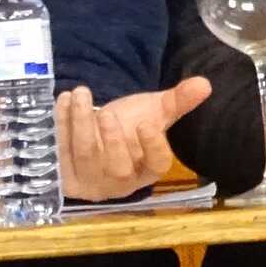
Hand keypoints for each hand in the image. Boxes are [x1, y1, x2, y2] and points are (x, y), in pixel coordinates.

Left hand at [57, 78, 212, 200]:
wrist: (98, 134)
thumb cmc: (130, 125)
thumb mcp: (154, 111)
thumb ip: (178, 100)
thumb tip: (204, 84)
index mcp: (148, 169)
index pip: (156, 166)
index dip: (153, 146)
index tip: (147, 123)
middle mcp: (121, 182)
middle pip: (118, 168)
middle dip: (111, 140)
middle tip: (107, 112)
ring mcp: (92, 182)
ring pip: (84, 156)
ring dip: (80, 123)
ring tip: (79, 95)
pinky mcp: (67, 177)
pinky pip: (62, 151)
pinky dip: (61, 124)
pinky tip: (64, 99)